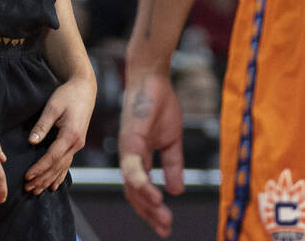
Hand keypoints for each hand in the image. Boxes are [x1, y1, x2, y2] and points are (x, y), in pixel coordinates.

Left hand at [24, 75, 96, 193]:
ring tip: (36, 191)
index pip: (52, 157)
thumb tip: (31, 142)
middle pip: (57, 166)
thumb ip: (42, 126)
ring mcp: (78, 144)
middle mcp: (76, 143)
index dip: (39, 169)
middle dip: (42, 179)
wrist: (85, 88)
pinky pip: (68, 163)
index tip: (26, 177)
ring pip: (63, 167)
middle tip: (27, 189)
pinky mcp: (77, 142)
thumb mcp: (53, 107)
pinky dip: (60, 175)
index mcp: (70, 135)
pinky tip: (54, 185)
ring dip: (49, 180)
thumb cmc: (68, 95)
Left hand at [119, 71, 184, 237]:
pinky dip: (143, 183)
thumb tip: (176, 190)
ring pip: (132, 185)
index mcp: (138, 159)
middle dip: (149, 214)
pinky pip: (134, 167)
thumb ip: (173, 165)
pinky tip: (155, 193)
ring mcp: (127, 150)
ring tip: (163, 216)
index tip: (166, 225)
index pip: (141, 191)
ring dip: (147, 202)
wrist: (153, 78)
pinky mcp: (130, 140)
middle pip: (134, 195)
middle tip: (165, 229)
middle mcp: (129, 158)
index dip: (152, 209)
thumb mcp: (171, 140)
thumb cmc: (160, 105)